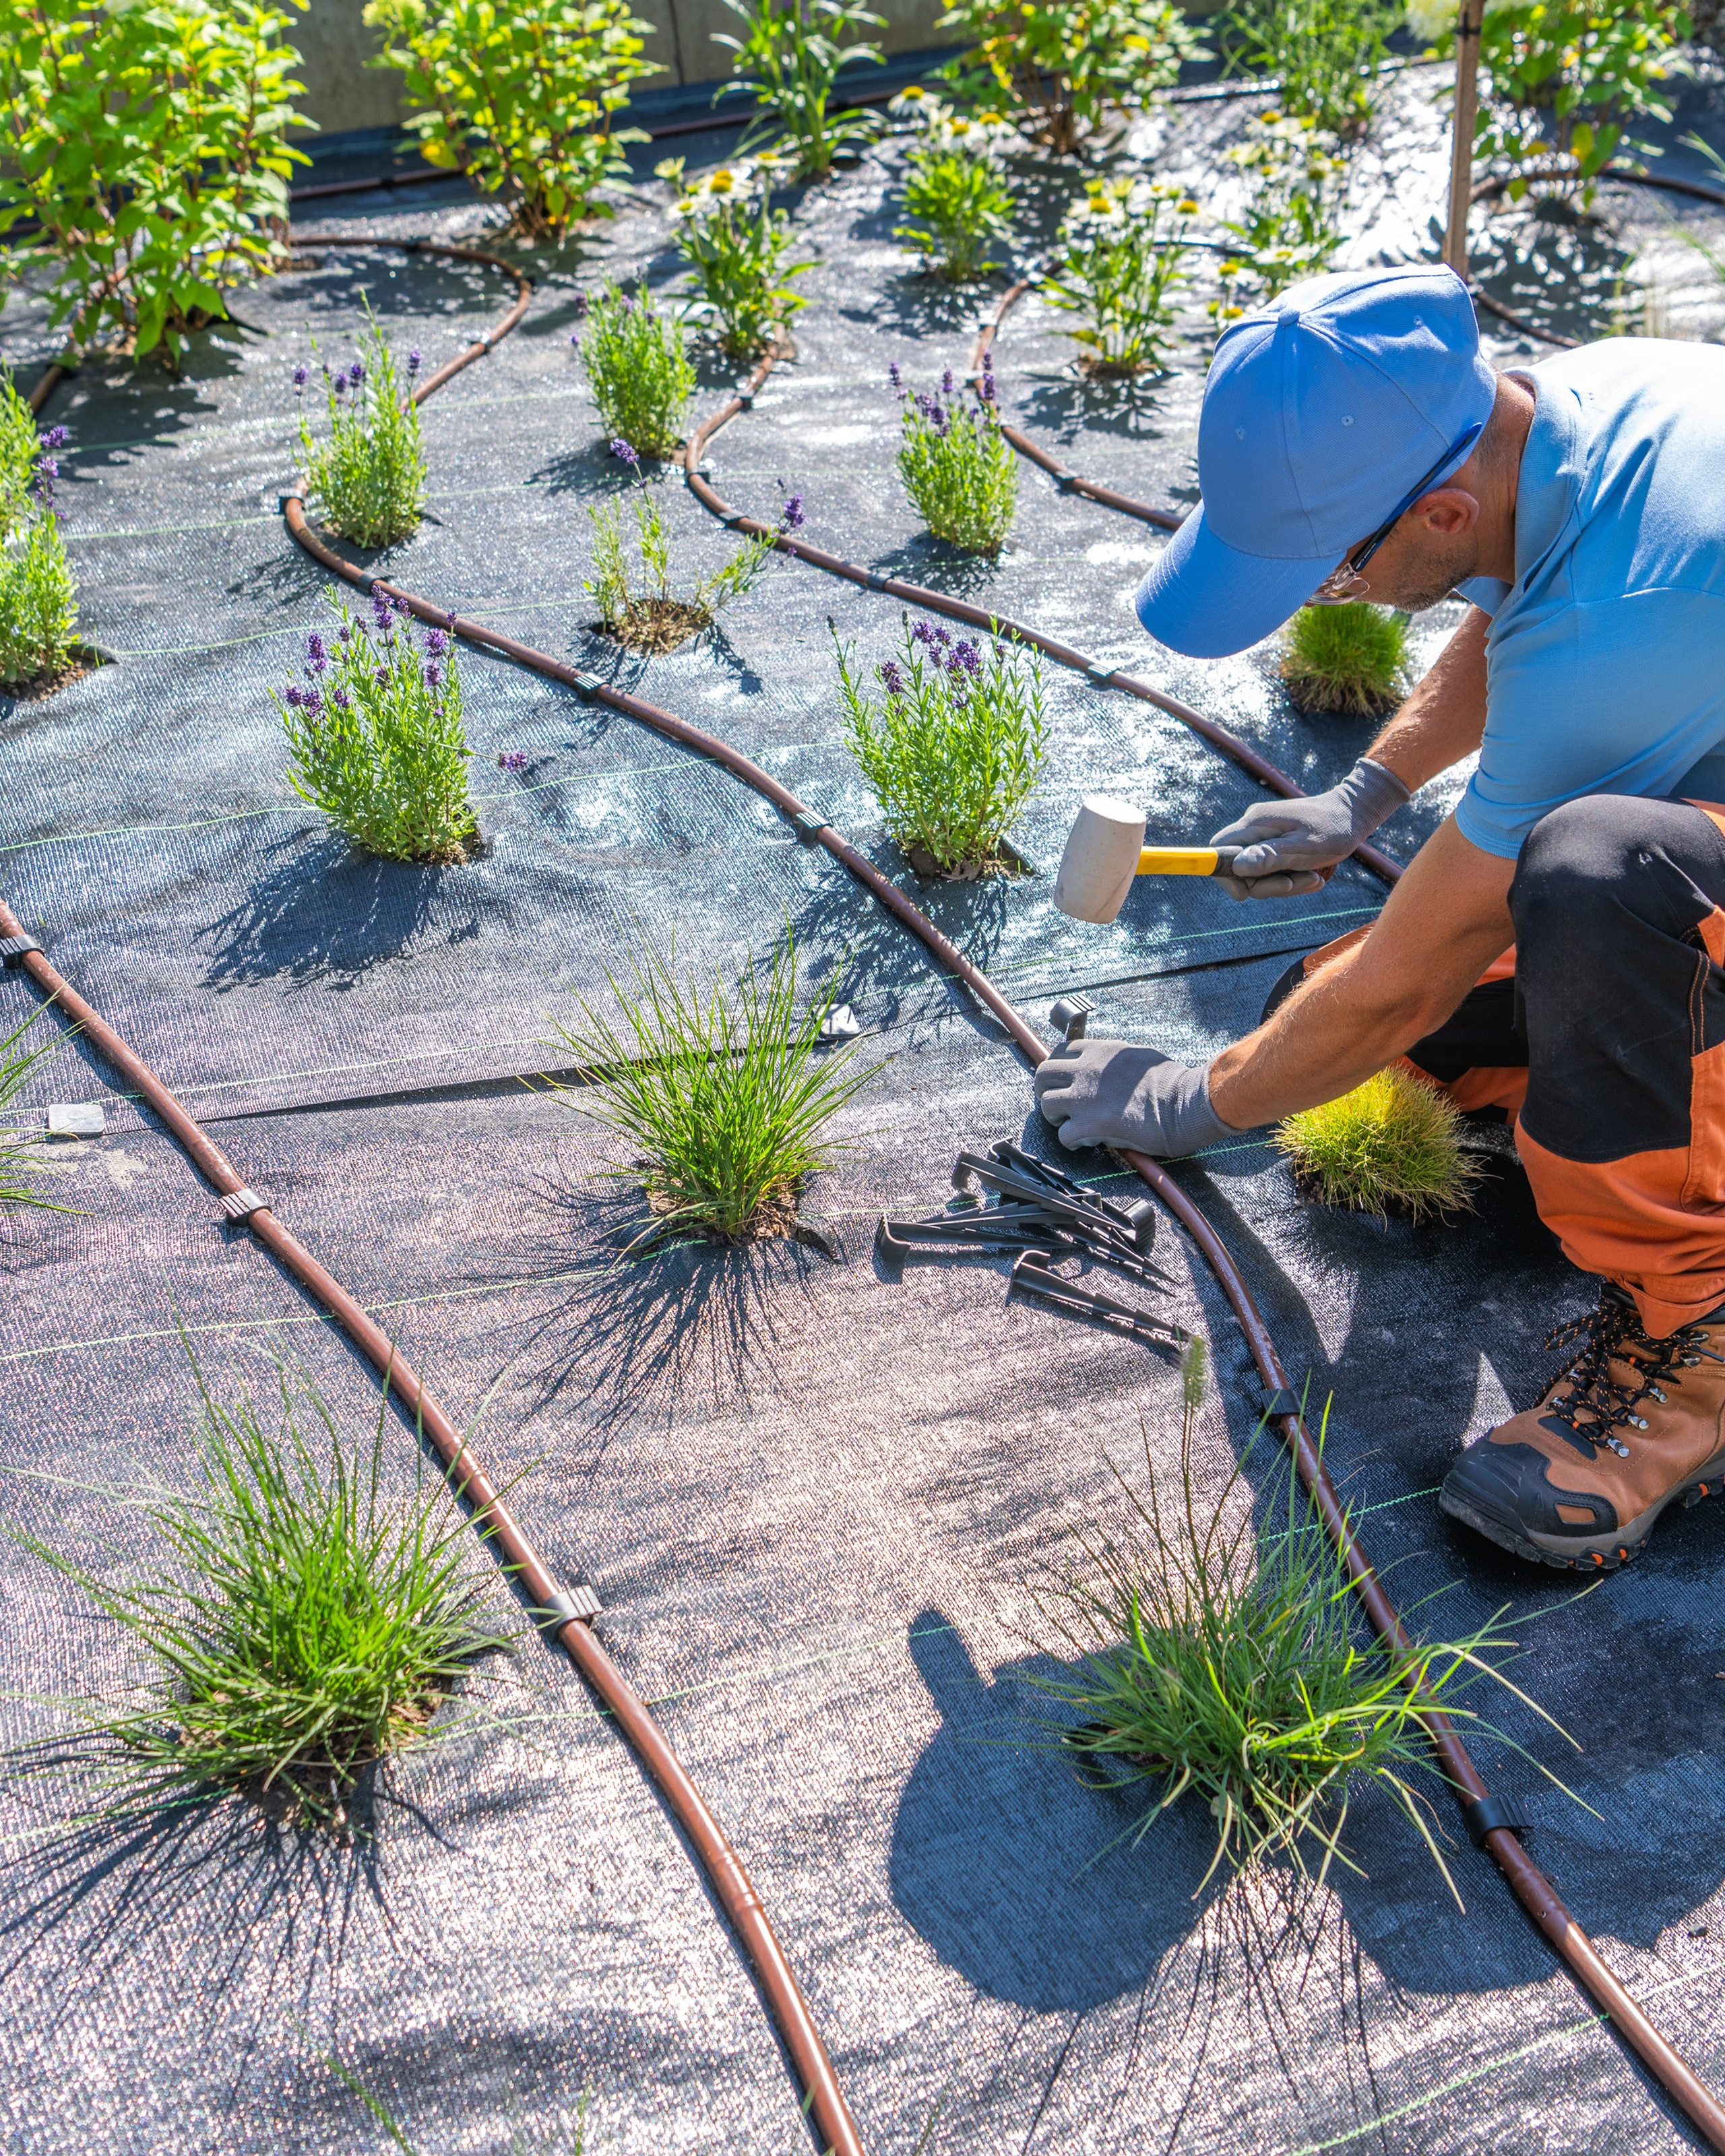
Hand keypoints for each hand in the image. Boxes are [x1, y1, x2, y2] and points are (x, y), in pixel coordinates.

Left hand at [1033, 1038, 1238, 1156]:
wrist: (1184, 1102)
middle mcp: (1085, 1070)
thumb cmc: (1171, 1081)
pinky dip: (1071, 1141)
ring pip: (1046, 1105)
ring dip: (1056, 1116)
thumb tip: (1110, 1069)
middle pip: (1043, 1074)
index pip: (1059, 1051)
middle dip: (1046, 1089)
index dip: (1058, 1067)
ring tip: (1072, 1124)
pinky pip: (1063, 1135)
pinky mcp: (1089, 1125)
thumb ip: (1115, 1061)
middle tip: (1059, 1103)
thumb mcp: (1138, 1056)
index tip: (1064, 1079)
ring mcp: (1084, 1098)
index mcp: (1099, 1051)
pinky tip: (1086, 1142)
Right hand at [1208, 757, 1409, 900]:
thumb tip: (1237, 867)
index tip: (1244, 893)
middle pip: (1239, 869)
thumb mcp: (1304, 848)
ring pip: (1258, 874)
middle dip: (1265, 885)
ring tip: (1313, 878)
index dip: (1223, 875)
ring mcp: (1265, 835)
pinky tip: (1312, 874)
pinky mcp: (1276, 843)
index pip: (1217, 849)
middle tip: (1295, 884)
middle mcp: (1255, 827)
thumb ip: (1270, 857)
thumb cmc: (1333, 829)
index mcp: (1256, 823)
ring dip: (1284, 884)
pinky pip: (1273, 870)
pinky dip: (1291, 878)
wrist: (1354, 813)